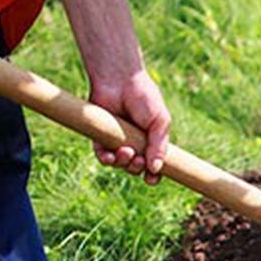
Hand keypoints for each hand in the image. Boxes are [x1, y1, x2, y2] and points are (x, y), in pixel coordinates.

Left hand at [89, 69, 170, 184]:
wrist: (120, 80)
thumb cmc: (144, 98)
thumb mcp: (160, 123)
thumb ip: (159, 146)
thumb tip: (156, 170)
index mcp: (151, 141)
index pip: (153, 164)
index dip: (154, 176)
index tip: (152, 180)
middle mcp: (134, 143)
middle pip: (135, 168)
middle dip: (137, 168)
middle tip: (138, 159)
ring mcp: (117, 141)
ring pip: (119, 164)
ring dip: (123, 164)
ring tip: (125, 152)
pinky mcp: (100, 137)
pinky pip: (102, 156)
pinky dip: (106, 159)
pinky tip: (111, 156)